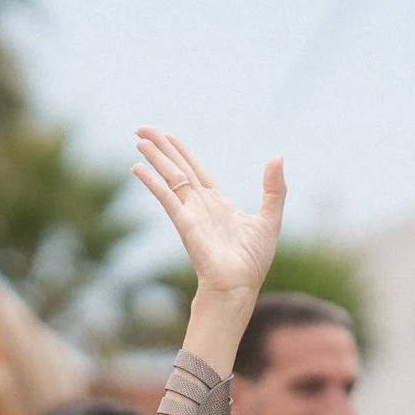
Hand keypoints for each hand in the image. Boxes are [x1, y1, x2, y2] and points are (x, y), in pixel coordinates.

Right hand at [131, 128, 284, 300]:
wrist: (239, 286)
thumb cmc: (253, 262)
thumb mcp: (270, 218)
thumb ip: (274, 189)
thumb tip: (277, 157)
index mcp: (217, 204)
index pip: (196, 171)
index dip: (182, 152)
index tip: (168, 136)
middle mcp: (200, 206)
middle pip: (177, 168)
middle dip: (161, 148)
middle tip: (142, 128)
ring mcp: (190, 213)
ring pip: (170, 177)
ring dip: (154, 157)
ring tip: (139, 138)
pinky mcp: (184, 223)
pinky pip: (166, 198)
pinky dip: (152, 182)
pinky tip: (138, 167)